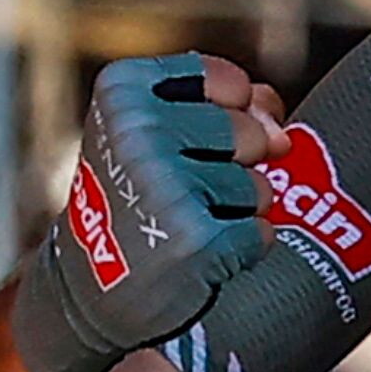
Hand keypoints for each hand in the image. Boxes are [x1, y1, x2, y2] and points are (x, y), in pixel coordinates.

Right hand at [9, 52, 285, 371]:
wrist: (92, 288)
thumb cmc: (138, 197)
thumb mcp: (157, 132)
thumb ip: (227, 106)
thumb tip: (278, 123)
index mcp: (123, 90)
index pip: (230, 83)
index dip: (234, 116)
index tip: (194, 142)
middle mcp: (139, 130)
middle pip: (252, 134)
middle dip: (238, 168)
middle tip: (183, 191)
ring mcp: (167, 185)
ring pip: (259, 187)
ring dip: (238, 212)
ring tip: (184, 224)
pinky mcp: (197, 238)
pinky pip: (262, 232)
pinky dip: (242, 249)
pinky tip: (198, 255)